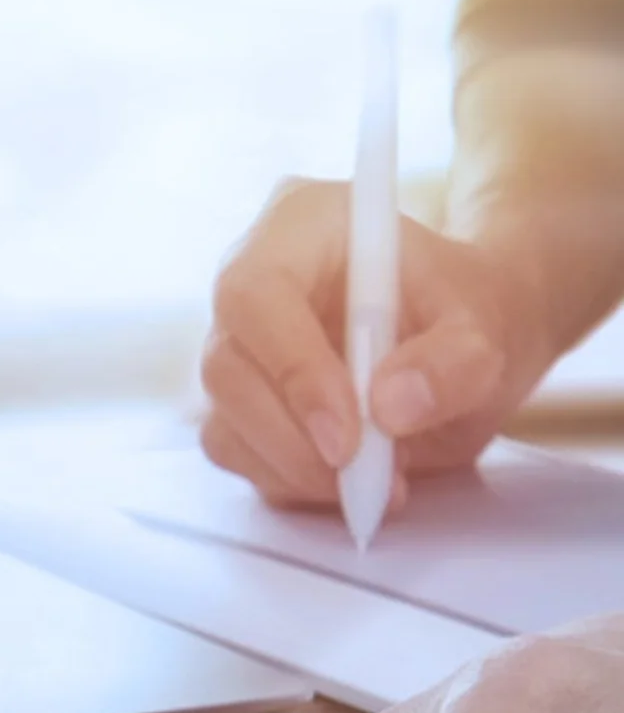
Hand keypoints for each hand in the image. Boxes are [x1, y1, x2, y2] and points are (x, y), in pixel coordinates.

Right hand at [198, 178, 551, 506]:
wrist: (466, 339)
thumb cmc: (469, 310)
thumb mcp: (488, 324)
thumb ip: (453, 361)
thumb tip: (391, 408)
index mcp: (298, 228)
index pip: (256, 294)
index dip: (292, 368)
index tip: (350, 436)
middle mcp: (249, 286)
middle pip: (227, 369)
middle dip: (293, 438)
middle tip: (365, 475)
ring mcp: (237, 351)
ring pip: (224, 426)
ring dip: (297, 470)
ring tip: (381, 477)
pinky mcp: (238, 408)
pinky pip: (240, 459)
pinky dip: (295, 484)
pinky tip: (354, 479)